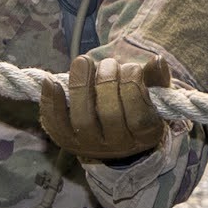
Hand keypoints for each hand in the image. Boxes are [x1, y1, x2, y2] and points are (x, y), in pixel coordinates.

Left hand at [38, 48, 170, 166]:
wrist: (113, 135)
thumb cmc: (135, 107)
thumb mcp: (152, 95)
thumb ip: (156, 79)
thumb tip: (157, 60)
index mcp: (144, 136)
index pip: (138, 116)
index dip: (133, 87)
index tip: (131, 67)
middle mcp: (117, 146)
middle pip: (109, 115)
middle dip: (107, 82)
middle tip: (108, 63)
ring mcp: (89, 146)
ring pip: (82, 119)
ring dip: (81, 86)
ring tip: (84, 62)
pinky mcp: (66, 141)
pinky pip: (55, 123)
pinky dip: (51, 101)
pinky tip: (51, 81)